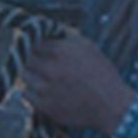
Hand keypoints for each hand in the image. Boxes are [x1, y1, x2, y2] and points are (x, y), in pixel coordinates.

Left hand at [22, 34, 137, 133]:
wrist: (113, 107)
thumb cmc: (104, 75)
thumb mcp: (89, 47)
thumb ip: (68, 37)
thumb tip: (51, 30)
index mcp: (61, 51)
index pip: (34, 42)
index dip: (34, 44)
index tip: (36, 48)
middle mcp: (51, 68)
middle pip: (27, 58)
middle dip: (31, 59)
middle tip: (37, 62)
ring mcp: (46, 88)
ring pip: (24, 76)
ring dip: (30, 75)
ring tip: (41, 77)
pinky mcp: (46, 106)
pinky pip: (25, 94)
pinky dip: (30, 91)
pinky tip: (41, 91)